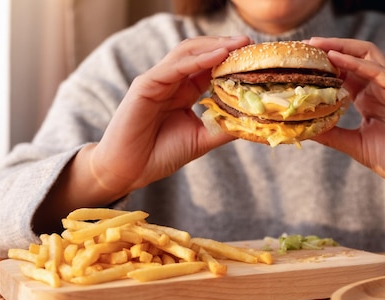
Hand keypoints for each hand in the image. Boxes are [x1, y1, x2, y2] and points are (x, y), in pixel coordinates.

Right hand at [35, 36, 250, 232]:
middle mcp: (171, 82)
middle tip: (250, 43)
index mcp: (183, 92)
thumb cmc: (160, 154)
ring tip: (238, 45)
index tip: (255, 57)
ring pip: (187, 54)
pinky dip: (198, 60)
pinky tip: (219, 56)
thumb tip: (253, 120)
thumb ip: (223, 127)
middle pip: (200, 54)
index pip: (209, 67)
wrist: (129, 171)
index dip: (231, 60)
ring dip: (214, 46)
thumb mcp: (200, 139)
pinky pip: (174, 67)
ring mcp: (157, 81)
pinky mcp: (145, 85)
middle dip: (225, 45)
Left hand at [308, 37, 384, 217]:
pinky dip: (357, 63)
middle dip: (330, 49)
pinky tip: (337, 59)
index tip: (301, 66)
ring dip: (341, 48)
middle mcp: (381, 90)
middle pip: (354, 59)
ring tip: (317, 45)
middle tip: (305, 47)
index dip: (324, 67)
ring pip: (368, 56)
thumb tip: (303, 129)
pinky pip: (380, 71)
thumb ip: (333, 135)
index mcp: (369, 100)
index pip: (344, 75)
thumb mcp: (356, 146)